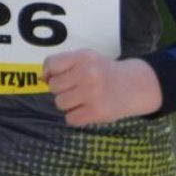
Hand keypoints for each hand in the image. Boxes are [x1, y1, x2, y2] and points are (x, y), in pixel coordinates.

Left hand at [44, 49, 161, 126]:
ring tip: (84, 99)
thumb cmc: (104, 72)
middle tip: (79, 88)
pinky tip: (89, 109)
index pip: (52, 64)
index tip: (59, 77)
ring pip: (60, 103)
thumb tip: (42, 78)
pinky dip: (77, 116)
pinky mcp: (96, 112)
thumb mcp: (87, 60)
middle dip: (63, 89)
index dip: (50, 73)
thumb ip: (64, 65)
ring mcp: (92, 94)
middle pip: (54, 86)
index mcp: (84, 57)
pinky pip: (70, 118)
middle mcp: (88, 73)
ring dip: (69, 104)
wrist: (134, 86)